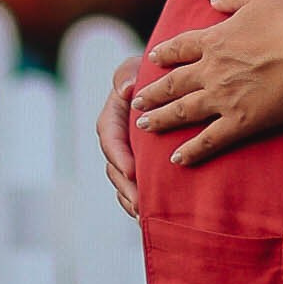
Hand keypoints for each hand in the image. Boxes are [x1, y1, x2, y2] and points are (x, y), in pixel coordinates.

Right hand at [98, 56, 142, 218]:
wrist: (172, 81)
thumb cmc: (154, 70)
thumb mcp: (138, 66)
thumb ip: (127, 75)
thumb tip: (126, 90)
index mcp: (114, 116)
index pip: (109, 137)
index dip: (119, 156)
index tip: (132, 171)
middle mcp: (118, 138)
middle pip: (115, 167)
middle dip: (126, 187)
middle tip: (141, 203)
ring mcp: (128, 154)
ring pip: (123, 181)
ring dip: (132, 199)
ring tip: (145, 216)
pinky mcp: (142, 165)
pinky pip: (136, 187)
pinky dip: (140, 202)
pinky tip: (151, 217)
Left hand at [135, 0, 282, 168]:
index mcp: (215, 40)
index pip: (181, 47)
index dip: (165, 53)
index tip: (152, 58)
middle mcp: (211, 70)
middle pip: (173, 83)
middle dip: (152, 93)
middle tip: (136, 101)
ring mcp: (223, 98)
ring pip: (183, 111)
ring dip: (161, 119)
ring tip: (143, 126)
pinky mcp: (239, 122)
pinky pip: (209, 140)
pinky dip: (191, 150)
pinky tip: (176, 158)